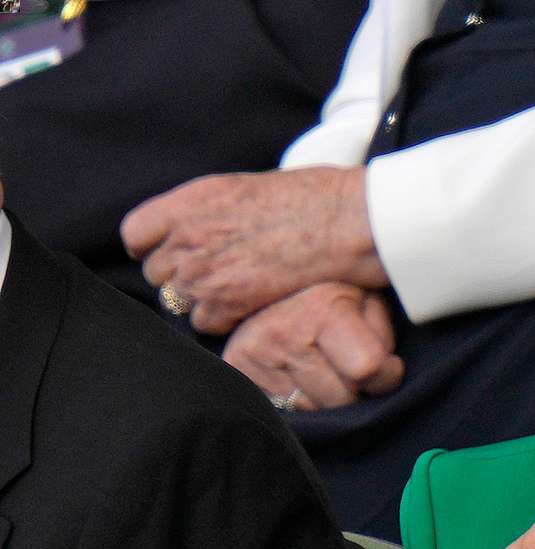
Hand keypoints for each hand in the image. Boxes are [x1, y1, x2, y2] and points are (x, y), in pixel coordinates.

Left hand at [121, 166, 388, 334]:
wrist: (347, 222)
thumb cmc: (314, 200)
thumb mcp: (247, 187)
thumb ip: (212, 210)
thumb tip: (205, 228)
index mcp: (190, 202)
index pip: (136, 234)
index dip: (152, 247)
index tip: (174, 254)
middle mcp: (187, 236)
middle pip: (157, 273)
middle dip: (182, 278)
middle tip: (220, 278)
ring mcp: (203, 272)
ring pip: (178, 301)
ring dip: (203, 303)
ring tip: (239, 295)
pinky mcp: (226, 303)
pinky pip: (204, 323)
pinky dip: (224, 321)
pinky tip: (251, 309)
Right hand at [223, 282, 403, 411]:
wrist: (262, 283)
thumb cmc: (332, 297)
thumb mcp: (367, 299)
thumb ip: (382, 331)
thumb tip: (386, 367)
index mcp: (321, 306)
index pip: (368, 369)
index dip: (385, 375)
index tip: (383, 366)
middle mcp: (281, 331)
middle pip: (342, 399)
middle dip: (353, 391)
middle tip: (344, 366)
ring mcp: (252, 353)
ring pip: (313, 411)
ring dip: (324, 400)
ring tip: (319, 369)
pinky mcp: (235, 371)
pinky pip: (285, 412)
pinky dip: (298, 402)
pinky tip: (297, 378)